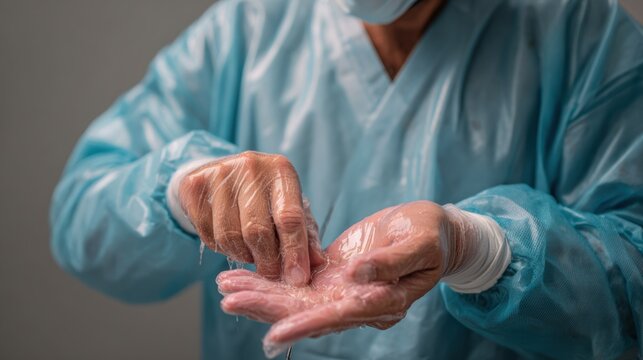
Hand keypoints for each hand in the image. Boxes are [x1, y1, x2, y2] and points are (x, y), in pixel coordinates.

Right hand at [179, 151, 324, 285]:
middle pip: (257, 230)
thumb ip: (305, 235)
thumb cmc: (265, 197)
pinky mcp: (194, 185)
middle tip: (271, 273)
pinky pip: (208, 234)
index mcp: (281, 170)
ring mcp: (219, 173)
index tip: (298, 279)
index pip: (289, 217)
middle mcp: (251, 166)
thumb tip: (318, 264)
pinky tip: (230, 239)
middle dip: (266, 261)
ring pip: (229, 236)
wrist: (223, 174)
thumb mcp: (290, 208)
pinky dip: (221, 247)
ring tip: (251, 251)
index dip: (294, 251)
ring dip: (242, 255)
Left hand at [218, 201, 459, 357]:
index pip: (339, 318)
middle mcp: (356, 304)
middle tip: (229, 301)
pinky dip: (270, 277)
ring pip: (295, 298)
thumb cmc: (431, 236)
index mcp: (382, 303)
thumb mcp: (419, 244)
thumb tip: (357, 277)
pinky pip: (296, 279)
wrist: (429, 228)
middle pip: (305, 312)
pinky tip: (244, 273)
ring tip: (225, 287)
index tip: (273, 333)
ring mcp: (341, 290)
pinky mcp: (332, 274)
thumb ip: (391, 263)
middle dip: (266, 308)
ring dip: (260, 294)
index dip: (305, 326)